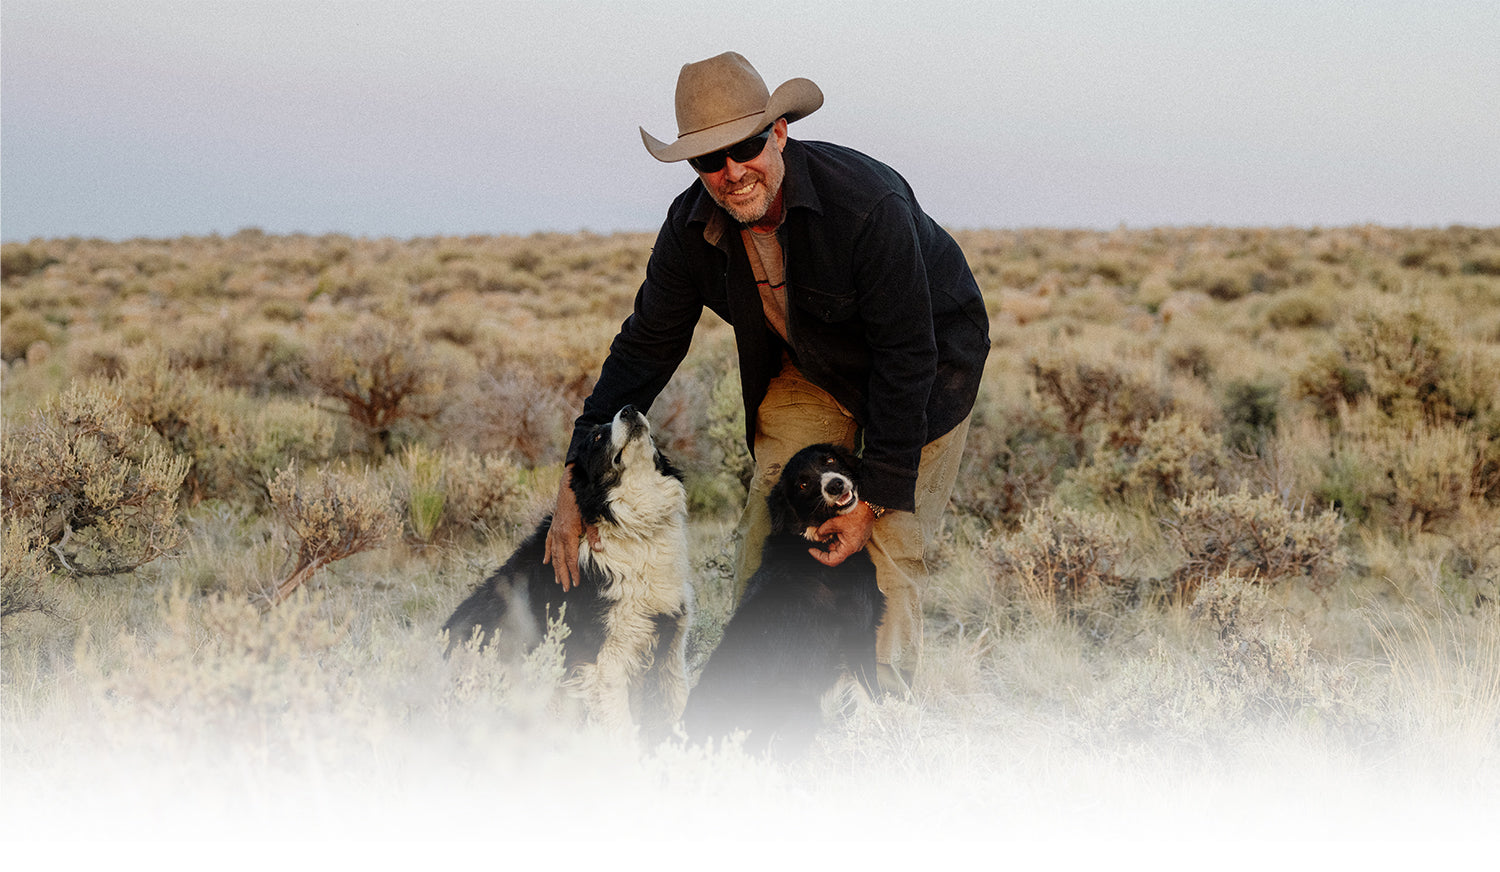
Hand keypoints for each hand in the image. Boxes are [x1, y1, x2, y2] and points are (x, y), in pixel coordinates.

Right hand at [542, 466, 598, 590]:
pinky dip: (548, 553)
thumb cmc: (581, 502)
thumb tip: (599, 549)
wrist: (569, 486)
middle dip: (563, 575)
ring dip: (556, 568)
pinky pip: (549, 543)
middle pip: (560, 560)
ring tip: (558, 580)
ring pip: (554, 554)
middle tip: (566, 589)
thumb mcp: (590, 518)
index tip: (576, 583)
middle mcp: (559, 535)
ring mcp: (554, 531)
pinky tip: (547, 561)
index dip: (573, 572)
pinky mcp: (553, 526)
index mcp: (568, 535)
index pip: (571, 559)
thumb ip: (594, 535)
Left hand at [809, 500, 876, 566]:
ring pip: (840, 547)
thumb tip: (817, 537)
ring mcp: (856, 543)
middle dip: (825, 546)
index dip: (819, 556)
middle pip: (835, 554)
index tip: (812, 550)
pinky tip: (835, 528)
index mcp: (849, 547)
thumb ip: (823, 531)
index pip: (832, 560)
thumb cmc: (857, 514)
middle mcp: (854, 548)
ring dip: (832, 540)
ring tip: (828, 529)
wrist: (868, 507)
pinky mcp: (857, 538)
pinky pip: (845, 542)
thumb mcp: (834, 522)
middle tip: (818, 537)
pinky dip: (838, 537)